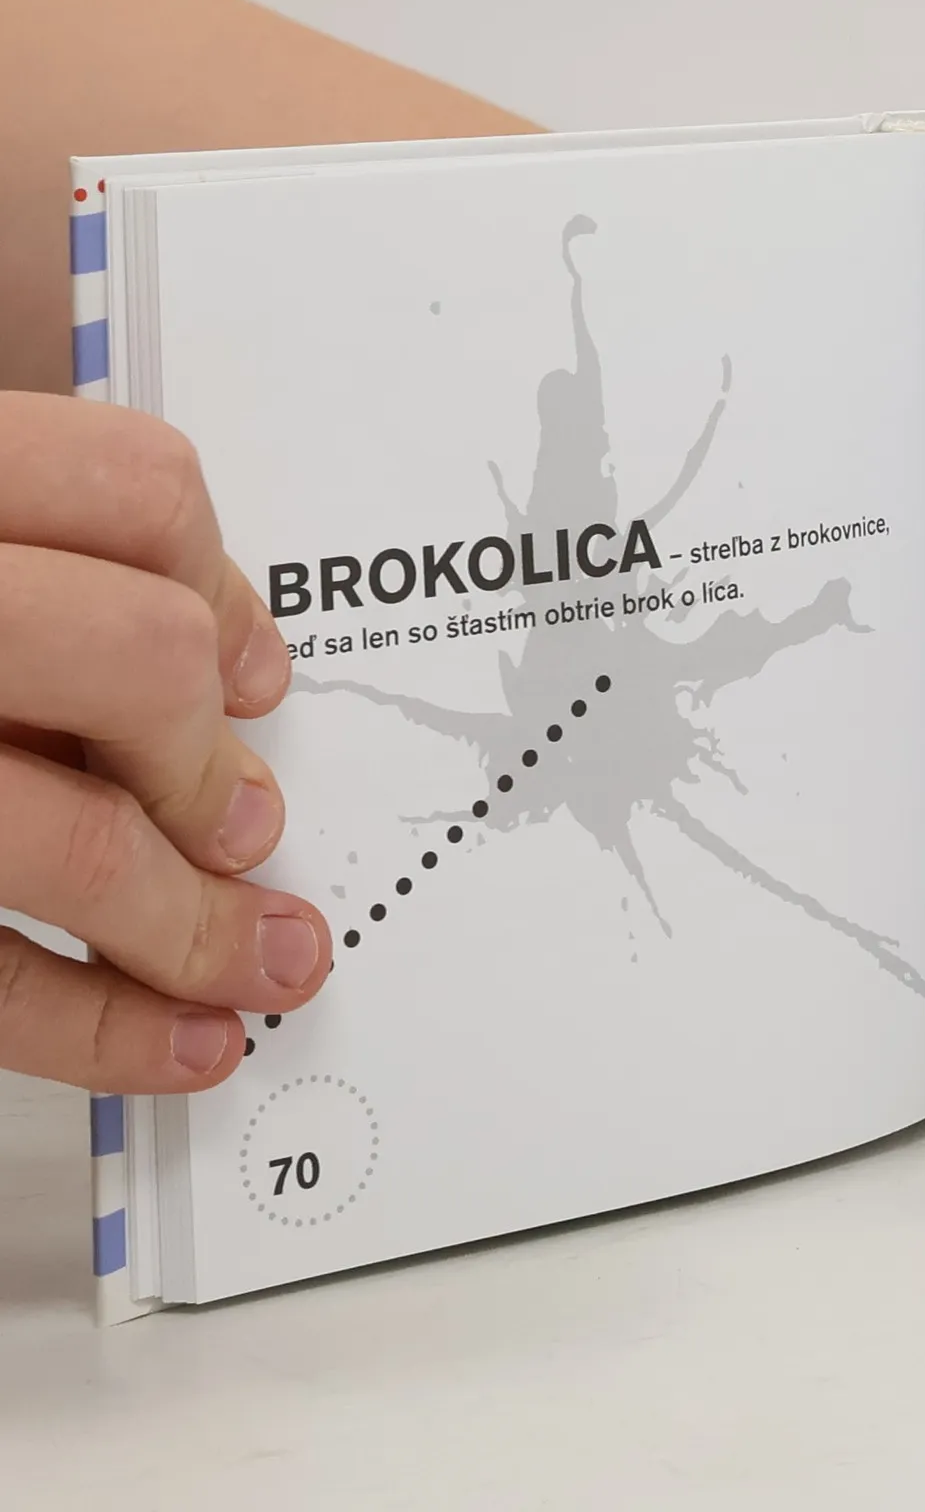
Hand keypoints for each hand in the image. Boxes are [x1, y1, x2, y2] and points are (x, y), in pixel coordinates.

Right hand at [0, 392, 329, 1090]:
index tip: (260, 670)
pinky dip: (99, 1031)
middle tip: (250, 818)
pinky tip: (179, 1043)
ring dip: (193, 924)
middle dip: (211, 759)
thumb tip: (236, 661)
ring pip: (70, 838)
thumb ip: (53, 558)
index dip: (223, 584)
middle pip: (136, 658)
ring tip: (264, 957)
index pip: (136, 487)